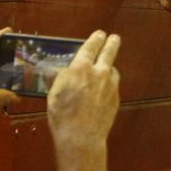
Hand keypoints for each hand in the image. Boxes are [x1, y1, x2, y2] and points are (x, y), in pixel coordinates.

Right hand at [47, 30, 122, 148]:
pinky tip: (103, 89)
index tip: (100, 34)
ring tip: (106, 67)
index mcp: (80, 68)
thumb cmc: (63, 115)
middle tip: (114, 38)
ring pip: (112, 70)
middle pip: (109, 53)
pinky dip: (108, 83)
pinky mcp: (116, 98)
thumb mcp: (54, 93)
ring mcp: (110, 86)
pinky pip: (113, 85)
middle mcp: (98, 73)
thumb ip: (61, 78)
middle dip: (111, 43)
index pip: (90, 47)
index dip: (95, 39)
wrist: (81, 136)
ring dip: (109, 67)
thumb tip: (62, 71)